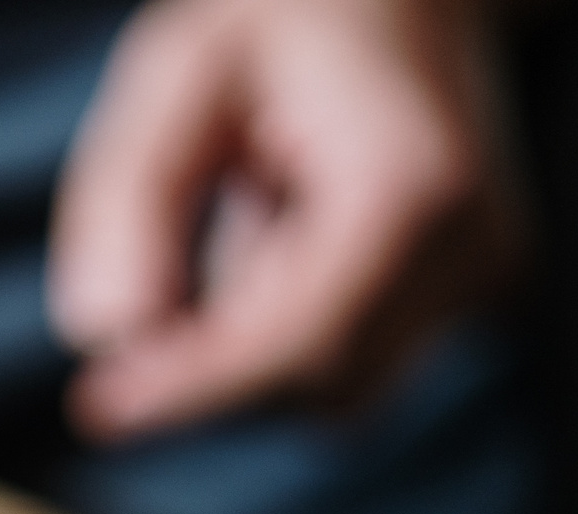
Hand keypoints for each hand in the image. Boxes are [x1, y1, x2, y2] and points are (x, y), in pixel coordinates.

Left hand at [47, 0, 526, 440]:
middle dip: (209, 366)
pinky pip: (347, 367)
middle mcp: (471, 250)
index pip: (299, 342)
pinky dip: (282, 331)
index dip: (191, 388)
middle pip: (309, 387)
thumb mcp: (179, 71)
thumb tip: (103, 334)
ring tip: (247, 211)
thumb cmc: (286, 17)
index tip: (97, 410)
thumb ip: (133, 196)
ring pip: (326, 395)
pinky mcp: (467, 300)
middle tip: (142, 280)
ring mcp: (481, 281)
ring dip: (247, 342)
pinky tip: (277, 234)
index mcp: (413, 188)